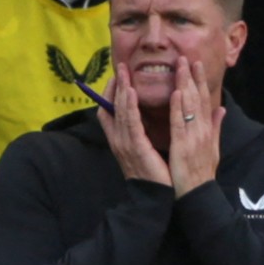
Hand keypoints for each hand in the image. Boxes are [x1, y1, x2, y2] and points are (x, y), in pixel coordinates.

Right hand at [96, 65, 170, 185]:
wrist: (154, 198)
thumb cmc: (153, 176)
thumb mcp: (144, 151)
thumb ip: (141, 133)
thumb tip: (143, 117)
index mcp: (120, 141)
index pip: (108, 112)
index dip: (111, 93)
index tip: (118, 77)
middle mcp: (118, 140)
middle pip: (111, 107)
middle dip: (115, 86)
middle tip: (120, 66)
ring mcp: (124, 144)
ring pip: (119, 111)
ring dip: (121, 89)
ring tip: (124, 72)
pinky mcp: (135, 147)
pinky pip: (130, 122)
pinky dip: (129, 105)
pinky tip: (131, 91)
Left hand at [168, 58, 224, 196]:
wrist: (198, 194)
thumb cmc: (201, 172)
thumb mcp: (213, 147)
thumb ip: (216, 127)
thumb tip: (222, 109)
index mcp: (206, 130)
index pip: (204, 100)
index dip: (201, 81)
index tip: (196, 63)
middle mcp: (202, 130)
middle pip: (198, 98)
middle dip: (193, 76)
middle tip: (187, 56)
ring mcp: (194, 137)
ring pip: (190, 106)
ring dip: (186, 84)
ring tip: (181, 66)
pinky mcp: (183, 146)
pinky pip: (181, 123)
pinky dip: (179, 108)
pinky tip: (177, 93)